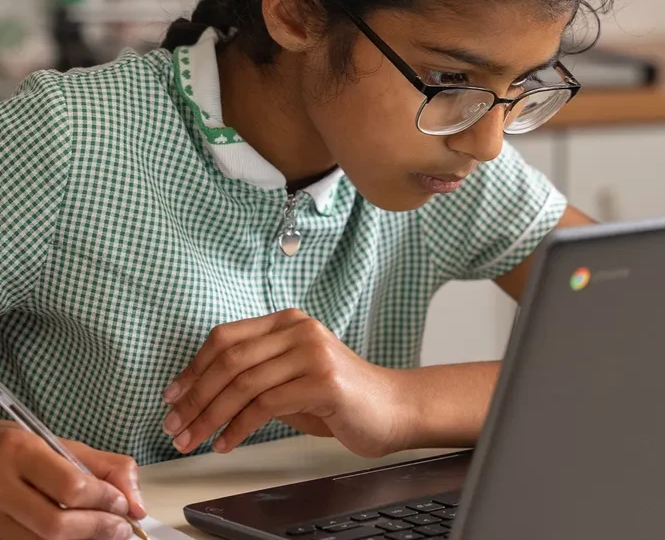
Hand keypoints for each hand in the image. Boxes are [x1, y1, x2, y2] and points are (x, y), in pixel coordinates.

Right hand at [0, 422, 145, 539]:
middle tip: (121, 527)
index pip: (71, 487)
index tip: (125, 506)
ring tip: (103, 531)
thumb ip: (106, 469)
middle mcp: (1, 487)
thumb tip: (137, 506)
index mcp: (22, 452)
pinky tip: (79, 536)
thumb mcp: (64, 447)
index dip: (104, 500)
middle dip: (97, 527)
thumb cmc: (26, 452)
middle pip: (55, 525)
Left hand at [162, 310, 409, 457]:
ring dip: (209, 416)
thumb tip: (200, 394)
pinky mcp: (323, 381)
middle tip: (174, 425)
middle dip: (195, 396)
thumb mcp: (291, 375)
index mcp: (287, 322)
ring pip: (243, 383)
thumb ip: (255, 374)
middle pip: (229, 359)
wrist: (391, 408)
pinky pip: (266, 405)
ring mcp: (312, 353)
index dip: (193, 367)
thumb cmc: (337, 396)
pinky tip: (225, 443)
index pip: (226, 337)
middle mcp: (298, 329)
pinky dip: (238, 427)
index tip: (172, 395)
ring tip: (192, 439)